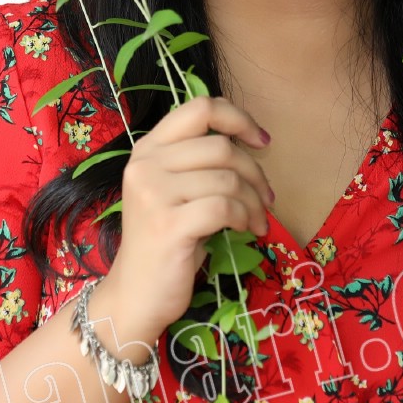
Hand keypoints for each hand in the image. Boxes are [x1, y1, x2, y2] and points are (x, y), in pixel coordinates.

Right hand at [109, 96, 274, 342]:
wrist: (136, 294)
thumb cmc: (164, 241)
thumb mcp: (174, 190)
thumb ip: (199, 162)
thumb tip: (252, 143)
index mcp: (148, 148)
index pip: (200, 108)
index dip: (239, 119)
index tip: (262, 143)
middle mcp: (145, 164)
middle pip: (221, 147)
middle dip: (255, 173)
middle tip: (266, 199)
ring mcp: (153, 194)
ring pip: (227, 179)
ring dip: (254, 201)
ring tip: (257, 220)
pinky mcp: (168, 225)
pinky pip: (225, 208)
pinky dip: (245, 218)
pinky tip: (246, 230)